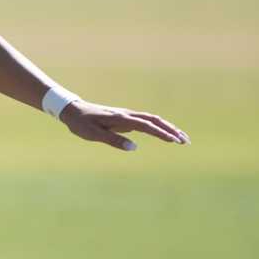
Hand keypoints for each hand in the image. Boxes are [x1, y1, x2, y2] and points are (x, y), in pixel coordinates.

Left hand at [60, 101, 189, 151]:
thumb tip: (134, 147)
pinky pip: (146, 121)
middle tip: (185, 141)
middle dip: (171, 130)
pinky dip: (158, 126)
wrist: (73, 110)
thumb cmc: (82, 124)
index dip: (161, 133)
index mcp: (121, 118)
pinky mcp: (125, 118)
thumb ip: (113, 140)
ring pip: (152, 120)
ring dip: (167, 127)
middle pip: (155, 120)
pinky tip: (165, 133)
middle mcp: (127, 115)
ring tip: (180, 138)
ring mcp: (127, 115)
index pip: (146, 126)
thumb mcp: (94, 134)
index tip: (174, 141)